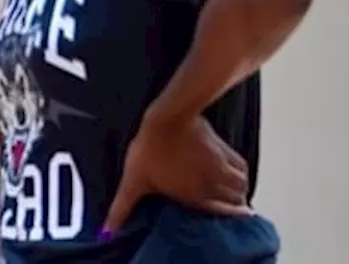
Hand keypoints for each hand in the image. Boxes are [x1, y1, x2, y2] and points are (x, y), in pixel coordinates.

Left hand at [101, 113, 251, 237]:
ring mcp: (221, 166)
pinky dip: (241, 174)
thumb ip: (123, 208)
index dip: (225, 218)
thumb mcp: (133, 180)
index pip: (221, 215)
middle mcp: (213, 185)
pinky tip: (233, 173)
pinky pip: (242, 167)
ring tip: (232, 194)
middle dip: (234, 208)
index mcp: (194, 196)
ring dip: (239, 192)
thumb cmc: (150, 149)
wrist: (168, 117)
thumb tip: (106, 231)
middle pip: (236, 202)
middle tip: (229, 208)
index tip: (225, 220)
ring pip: (241, 186)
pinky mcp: (224, 148)